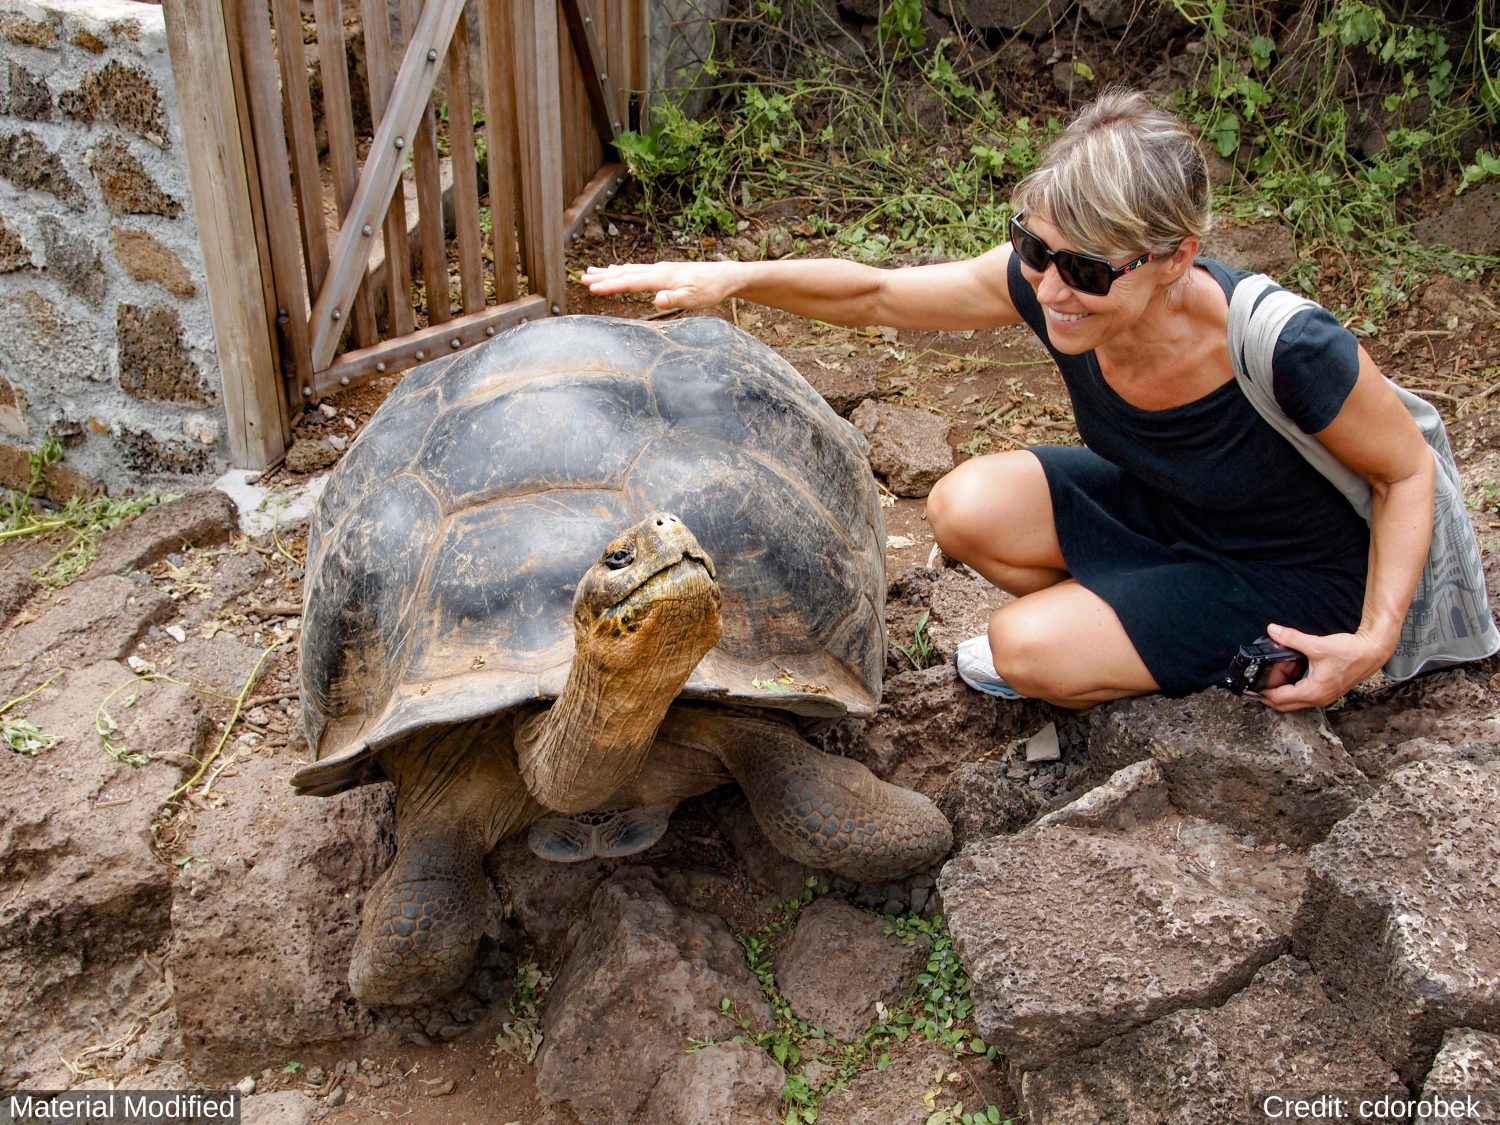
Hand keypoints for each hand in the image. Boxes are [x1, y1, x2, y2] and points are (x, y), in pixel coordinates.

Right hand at [582, 262, 737, 310]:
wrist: (723, 276)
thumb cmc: (709, 290)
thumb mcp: (694, 299)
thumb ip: (674, 299)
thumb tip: (657, 300)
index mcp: (661, 277)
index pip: (631, 282)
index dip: (610, 286)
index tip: (592, 288)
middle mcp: (657, 270)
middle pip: (625, 273)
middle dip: (602, 277)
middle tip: (581, 278)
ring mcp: (659, 269)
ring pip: (628, 270)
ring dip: (609, 272)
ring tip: (590, 272)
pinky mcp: (662, 271)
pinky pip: (636, 270)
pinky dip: (622, 270)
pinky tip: (615, 270)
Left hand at [1253, 622, 1388, 711]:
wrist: (1373, 652)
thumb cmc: (1350, 652)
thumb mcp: (1316, 645)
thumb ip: (1292, 638)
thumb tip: (1273, 631)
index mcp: (1312, 693)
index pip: (1278, 699)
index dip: (1261, 692)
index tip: (1249, 686)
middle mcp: (1317, 699)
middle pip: (1284, 704)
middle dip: (1268, 693)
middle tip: (1257, 680)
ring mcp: (1323, 696)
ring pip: (1294, 700)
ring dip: (1281, 690)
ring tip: (1272, 673)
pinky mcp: (1327, 690)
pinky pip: (1303, 694)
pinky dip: (1292, 686)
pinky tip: (1289, 671)